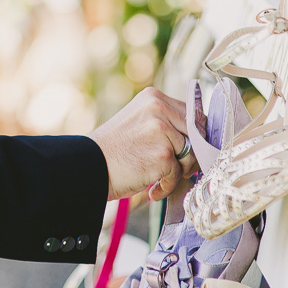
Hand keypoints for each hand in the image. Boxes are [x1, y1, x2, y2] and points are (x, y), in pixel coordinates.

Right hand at [89, 86, 196, 200]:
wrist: (88, 166)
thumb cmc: (112, 150)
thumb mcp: (138, 122)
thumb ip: (165, 122)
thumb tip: (199, 137)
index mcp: (153, 97)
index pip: (193, 114)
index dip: (195, 136)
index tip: (189, 150)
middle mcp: (159, 108)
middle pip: (197, 134)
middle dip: (191, 154)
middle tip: (177, 169)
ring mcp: (162, 130)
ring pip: (190, 155)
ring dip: (177, 172)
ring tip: (158, 177)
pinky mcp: (163, 154)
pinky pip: (178, 174)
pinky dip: (167, 186)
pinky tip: (152, 189)